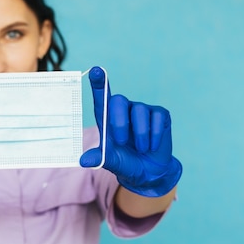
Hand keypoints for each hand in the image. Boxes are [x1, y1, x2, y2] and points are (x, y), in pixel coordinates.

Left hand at [80, 66, 181, 196]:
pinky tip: (152, 146)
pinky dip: (154, 135)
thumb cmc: (125, 163)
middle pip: (118, 100)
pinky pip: (157, 117)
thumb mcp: (110, 162)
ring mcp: (142, 110)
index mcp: (107, 118)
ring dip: (140, 134)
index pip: (101, 97)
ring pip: (140, 111)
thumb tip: (83, 160)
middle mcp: (124, 110)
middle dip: (119, 122)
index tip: (96, 71)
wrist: (148, 173)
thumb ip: (99, 158)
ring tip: (141, 149)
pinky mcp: (160, 114)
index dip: (98, 83)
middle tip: (121, 142)